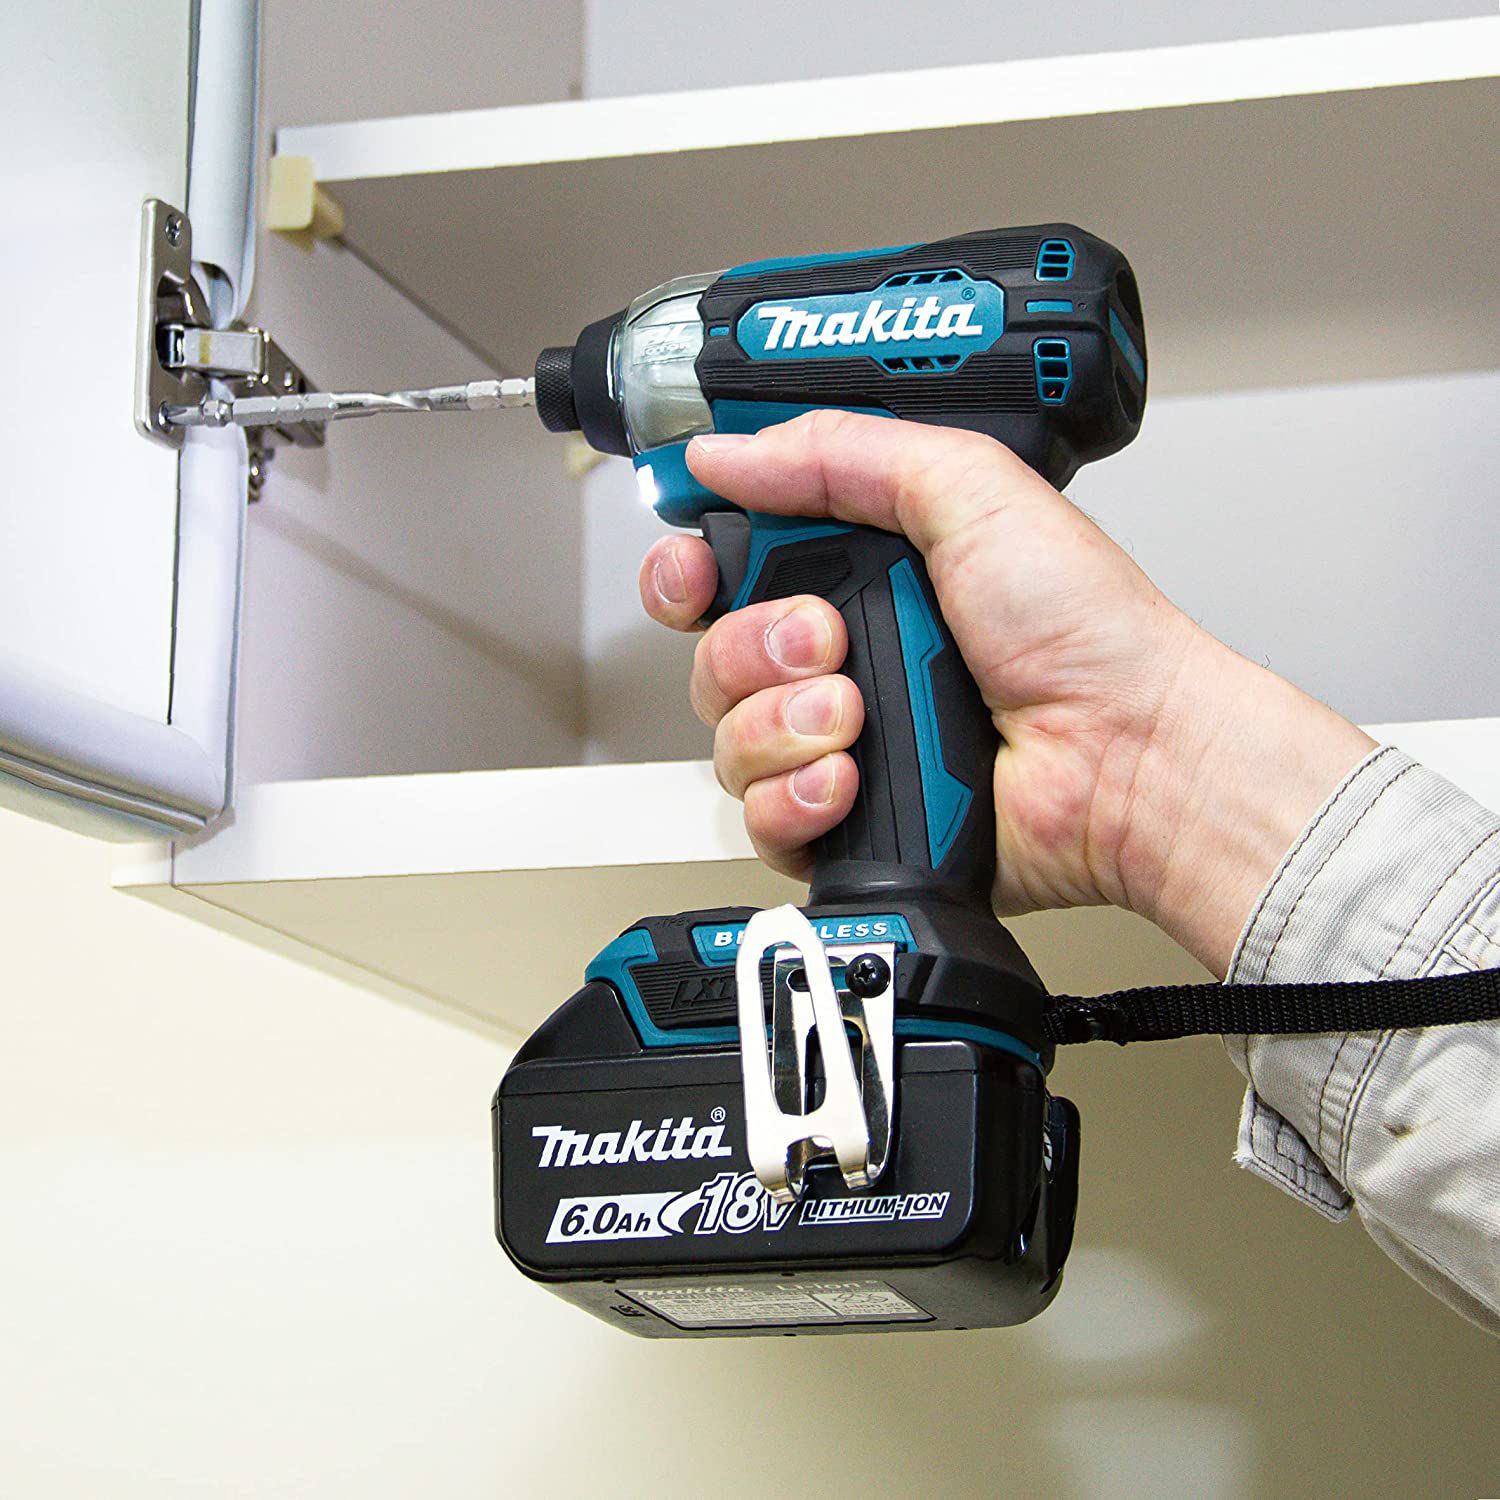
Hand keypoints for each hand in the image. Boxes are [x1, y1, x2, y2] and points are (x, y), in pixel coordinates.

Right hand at [639, 412, 1373, 974]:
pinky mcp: (847, 823)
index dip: (690, 572)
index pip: (731, 569)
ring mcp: (842, 745)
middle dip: (752, 645)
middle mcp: (844, 660)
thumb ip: (838, 454)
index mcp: (864, 575)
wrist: (1130, 755)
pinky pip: (760, 820)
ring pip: (727, 739)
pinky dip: (795, 798)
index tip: (693, 571)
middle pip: (714, 656)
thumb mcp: (969, 490)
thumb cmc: (1086, 632)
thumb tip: (729, 451)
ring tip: (854, 713)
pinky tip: (848, 779)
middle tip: (827, 638)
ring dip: (780, 720)